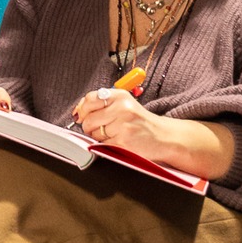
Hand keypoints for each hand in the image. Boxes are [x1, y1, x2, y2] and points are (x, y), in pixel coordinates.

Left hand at [71, 86, 234, 179]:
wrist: (164, 137)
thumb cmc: (140, 123)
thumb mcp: (124, 105)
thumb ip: (102, 105)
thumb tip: (77, 112)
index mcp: (120, 96)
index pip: (89, 99)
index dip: (82, 109)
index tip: (82, 116)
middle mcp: (122, 108)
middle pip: (88, 119)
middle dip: (91, 127)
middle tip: (105, 129)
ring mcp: (123, 125)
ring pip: (94, 133)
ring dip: (100, 137)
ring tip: (116, 134)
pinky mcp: (123, 142)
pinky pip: (102, 145)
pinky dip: (107, 146)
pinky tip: (120, 142)